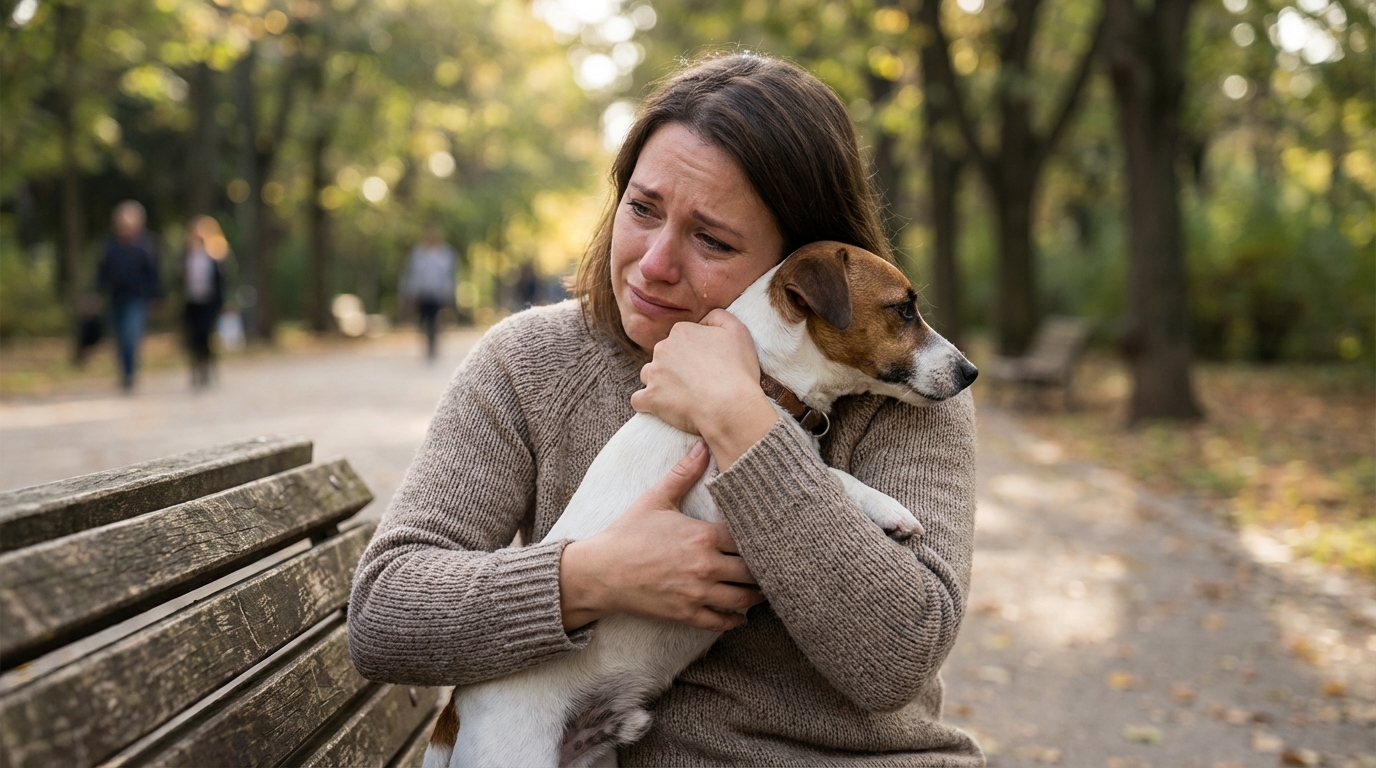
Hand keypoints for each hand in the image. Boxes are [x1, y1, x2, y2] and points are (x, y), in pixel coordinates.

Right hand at [559, 441, 764, 631]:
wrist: (600, 571)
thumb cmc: (627, 533)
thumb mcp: (656, 499)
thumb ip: (683, 473)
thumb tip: (703, 445)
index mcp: (703, 535)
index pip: (748, 538)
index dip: (760, 538)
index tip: (768, 538)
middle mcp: (705, 565)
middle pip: (752, 571)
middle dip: (763, 569)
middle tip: (772, 567)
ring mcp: (697, 592)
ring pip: (742, 599)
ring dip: (755, 596)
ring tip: (762, 591)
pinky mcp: (686, 614)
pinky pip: (721, 622)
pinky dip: (734, 620)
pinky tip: (739, 615)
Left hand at [630, 310, 777, 469]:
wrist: (730, 406)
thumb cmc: (737, 370)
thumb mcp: (738, 331)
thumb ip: (718, 317)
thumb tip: (704, 320)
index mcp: (681, 331)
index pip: (681, 338)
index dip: (694, 352)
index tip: (706, 365)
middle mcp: (662, 349)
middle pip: (664, 356)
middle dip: (675, 366)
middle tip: (697, 382)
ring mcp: (654, 374)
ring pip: (649, 375)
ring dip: (660, 383)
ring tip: (682, 396)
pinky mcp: (650, 398)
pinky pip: (639, 400)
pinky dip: (648, 404)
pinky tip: (662, 409)